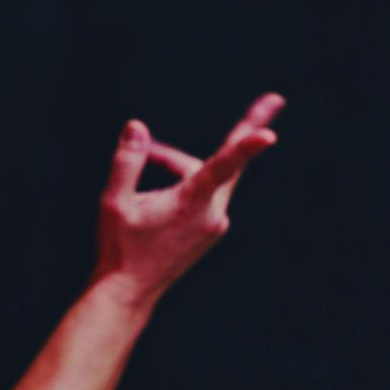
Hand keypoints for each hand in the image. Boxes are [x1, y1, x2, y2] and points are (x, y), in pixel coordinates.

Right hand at [93, 93, 283, 308]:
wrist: (129, 290)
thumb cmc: (119, 246)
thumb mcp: (113, 201)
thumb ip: (127, 161)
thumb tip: (136, 127)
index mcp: (191, 204)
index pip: (221, 167)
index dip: (245, 147)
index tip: (270, 134)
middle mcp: (212, 215)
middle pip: (214, 164)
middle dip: (221, 143)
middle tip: (275, 100)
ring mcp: (215, 225)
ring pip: (202, 180)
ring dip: (175, 170)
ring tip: (141, 174)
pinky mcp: (211, 232)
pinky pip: (202, 196)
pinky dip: (180, 187)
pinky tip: (151, 203)